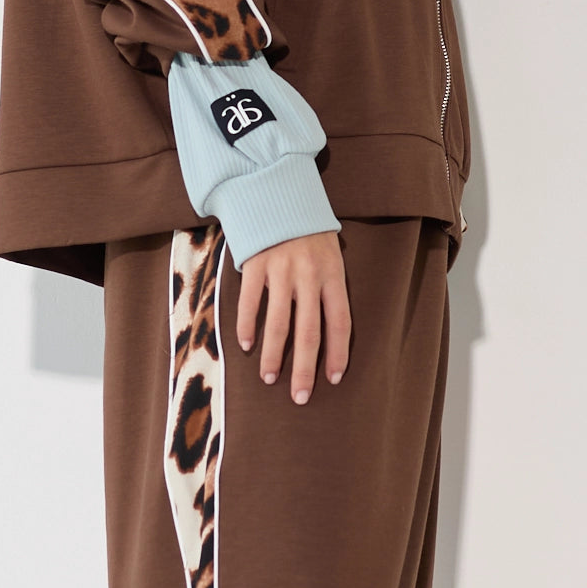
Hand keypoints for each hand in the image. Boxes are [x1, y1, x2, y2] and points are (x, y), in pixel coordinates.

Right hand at [236, 230, 350, 404]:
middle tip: (300, 397)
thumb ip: (329, 285)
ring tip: (269, 378)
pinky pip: (250, 303)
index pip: (340, 322)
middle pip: (309, 332)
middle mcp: (308, 275)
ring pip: (278, 323)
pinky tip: (246, 345)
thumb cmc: (308, 228)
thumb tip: (331, 329)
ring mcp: (280, 270)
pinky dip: (248, 327)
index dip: (338, 352)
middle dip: (305, 369)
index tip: (334, 378)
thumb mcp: (330, 251)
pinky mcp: (255, 264)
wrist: (278, 190)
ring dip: (273, 355)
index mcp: (332, 273)